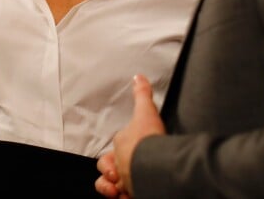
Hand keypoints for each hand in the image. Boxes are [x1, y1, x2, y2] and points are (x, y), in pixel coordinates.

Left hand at [95, 74, 165, 196]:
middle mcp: (119, 163)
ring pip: (111, 185)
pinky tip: (126, 195)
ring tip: (118, 186)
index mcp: (121, 143)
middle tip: (121, 168)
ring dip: (113, 186)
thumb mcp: (146, 110)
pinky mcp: (130, 194)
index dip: (123, 145)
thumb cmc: (148, 139)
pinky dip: (122, 197)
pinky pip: (121, 198)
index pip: (118, 143)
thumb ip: (142, 93)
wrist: (153, 163)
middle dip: (112, 168)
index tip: (133, 144)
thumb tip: (137, 76)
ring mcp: (124, 180)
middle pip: (110, 166)